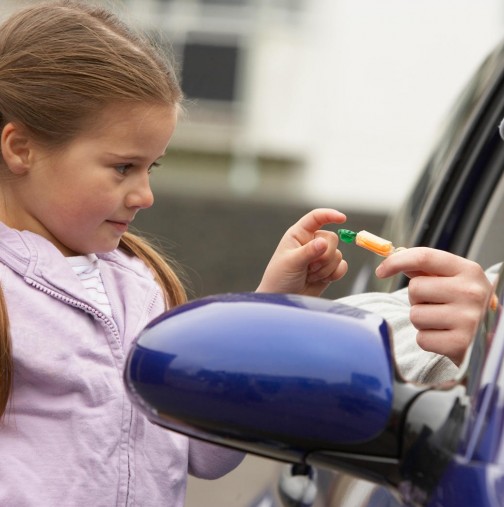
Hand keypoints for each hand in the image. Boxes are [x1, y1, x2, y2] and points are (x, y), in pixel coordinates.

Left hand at [257, 208, 347, 296]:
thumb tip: (323, 242)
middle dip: (323, 256)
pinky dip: (334, 274)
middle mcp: (311, 242)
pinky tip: (320, 280)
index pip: (316, 218)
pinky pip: (342, 266)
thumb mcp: (290, 263)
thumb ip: (308, 252)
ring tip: (309, 275)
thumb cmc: (279, 278)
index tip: (342, 218)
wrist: (284, 299)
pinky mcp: (328, 269)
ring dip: (325, 269)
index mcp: (298, 234)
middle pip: (332, 238)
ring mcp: (320, 256)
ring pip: (337, 254)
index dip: (329, 215)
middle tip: (309, 267)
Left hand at [376, 247, 493, 365]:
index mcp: (469, 271)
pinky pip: (421, 338)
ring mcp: (468, 319)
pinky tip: (444, 337)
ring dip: (422, 321)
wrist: (491, 338)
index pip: (424, 257)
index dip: (396, 261)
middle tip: (436, 305)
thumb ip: (425, 267)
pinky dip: (427, 340)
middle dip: (417, 299)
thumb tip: (393, 255)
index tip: (381, 271)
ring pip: (415, 315)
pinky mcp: (460, 344)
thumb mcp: (453, 280)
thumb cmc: (465, 305)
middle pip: (415, 288)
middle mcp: (471, 292)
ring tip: (441, 322)